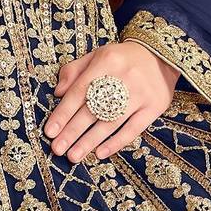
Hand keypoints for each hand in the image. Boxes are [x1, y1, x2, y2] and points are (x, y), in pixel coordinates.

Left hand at [43, 40, 179, 161]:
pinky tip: (100, 153)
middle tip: (58, 149)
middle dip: (72, 131)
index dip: (63, 113)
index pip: (79, 91)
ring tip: (74, 155)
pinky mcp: (154, 107)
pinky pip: (133, 129)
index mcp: (106, 62)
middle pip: (93, 109)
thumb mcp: (97, 55)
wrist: (161, 54)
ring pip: (110, 122)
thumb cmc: (122, 58)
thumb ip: (75, 70)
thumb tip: (58, 92)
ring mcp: (140, 94)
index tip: (50, 131)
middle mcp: (123, 77)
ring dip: (90, 141)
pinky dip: (115, 142)